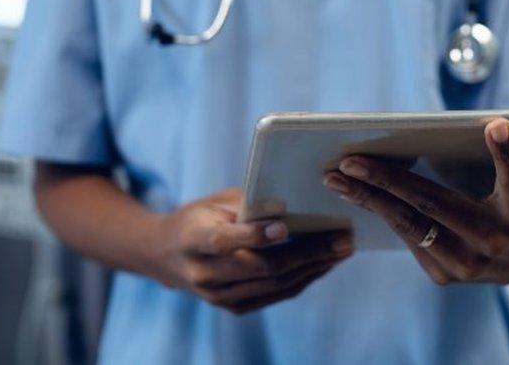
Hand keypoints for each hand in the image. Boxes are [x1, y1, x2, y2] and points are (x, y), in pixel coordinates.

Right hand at [152, 188, 353, 313]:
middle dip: (307, 253)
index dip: (254, 235)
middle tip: (342, 239)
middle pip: (261, 268)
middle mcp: (204, 273)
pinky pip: (277, 295)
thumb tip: (294, 204)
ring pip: (275, 285)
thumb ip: (250, 204)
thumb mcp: (216, 202)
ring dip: (314, 267)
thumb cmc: (200, 218)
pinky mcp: (234, 307)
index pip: (224, 241)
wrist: (166, 256)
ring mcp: (218, 296)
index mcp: (193, 239)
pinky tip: (326, 263)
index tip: (285, 226)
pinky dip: (304, 278)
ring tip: (343, 249)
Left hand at [323, 118, 508, 284]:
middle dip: (390, 180)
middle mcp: (495, 244)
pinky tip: (353, 193)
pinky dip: (378, 214)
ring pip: (411, 226)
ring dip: (369, 200)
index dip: (506, 154)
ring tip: (336, 177)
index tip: (494, 125)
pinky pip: (408, 238)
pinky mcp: (444, 275)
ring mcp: (467, 265)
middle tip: (352, 159)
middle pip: (438, 206)